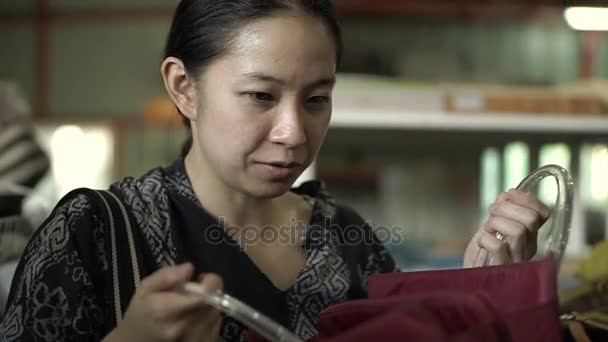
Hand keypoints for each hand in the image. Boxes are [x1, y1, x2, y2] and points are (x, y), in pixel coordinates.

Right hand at [103, 263, 222, 341]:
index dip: (208, 282)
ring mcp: (195, 339)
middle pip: (213, 302)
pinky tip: (193, 321)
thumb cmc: (141, 314)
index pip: (204, 293)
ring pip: (216, 314)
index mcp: (166, 310)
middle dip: (207, 293)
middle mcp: (183, 328)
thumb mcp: (145, 289)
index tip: (198, 280)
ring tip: (190, 309)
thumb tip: (189, 268)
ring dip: (207, 307)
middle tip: (191, 294)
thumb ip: (166, 276)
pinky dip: (209, 320)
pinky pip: (216, 327)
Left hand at [463, 189, 549, 266]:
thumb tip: (508, 194)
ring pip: (518, 230)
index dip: (527, 199)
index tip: (507, 197)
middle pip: (530, 218)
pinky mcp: (502, 270)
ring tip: (487, 229)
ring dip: (496, 222)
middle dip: (507, 208)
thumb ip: (502, 212)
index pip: (543, 213)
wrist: (469, 281)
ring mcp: (516, 260)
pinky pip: (498, 247)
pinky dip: (486, 239)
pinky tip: (481, 242)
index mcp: (529, 237)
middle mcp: (527, 249)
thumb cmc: (482, 256)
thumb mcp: (493, 229)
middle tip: (491, 213)